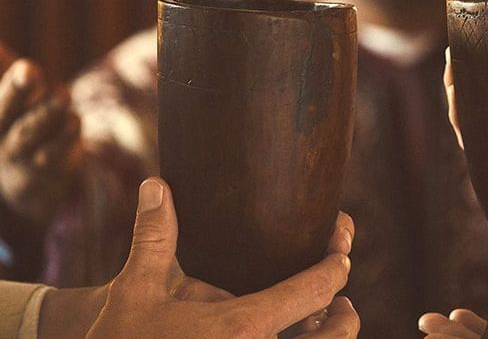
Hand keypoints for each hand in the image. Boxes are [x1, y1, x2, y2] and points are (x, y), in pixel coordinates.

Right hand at [0, 44, 81, 224]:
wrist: (31, 175)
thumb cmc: (18, 119)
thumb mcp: (9, 94)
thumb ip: (1, 68)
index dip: (3, 79)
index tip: (23, 63)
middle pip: (1, 111)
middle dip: (15, 90)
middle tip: (28, 67)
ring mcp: (20, 152)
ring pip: (29, 132)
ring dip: (46, 112)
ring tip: (63, 95)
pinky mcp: (47, 165)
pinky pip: (53, 152)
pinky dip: (64, 135)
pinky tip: (74, 120)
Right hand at [39, 177, 357, 338]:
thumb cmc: (123, 337)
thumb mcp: (138, 287)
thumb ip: (155, 236)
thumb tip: (156, 184)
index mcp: (242, 327)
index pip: (314, 291)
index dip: (335, 268)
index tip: (341, 253)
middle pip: (334, 338)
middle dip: (345, 318)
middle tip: (343, 303)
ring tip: (325, 323)